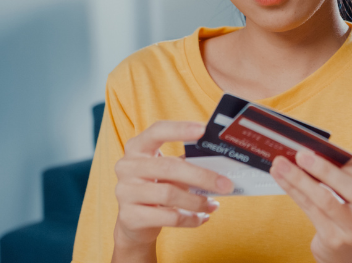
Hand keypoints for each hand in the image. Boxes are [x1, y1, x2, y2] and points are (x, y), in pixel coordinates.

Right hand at [112, 121, 234, 259]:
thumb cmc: (156, 187)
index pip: (158, 131)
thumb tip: (220, 160)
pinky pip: (168, 217)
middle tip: (225, 184)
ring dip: (197, 201)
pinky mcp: (130, 217)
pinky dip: (190, 218)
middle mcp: (127, 166)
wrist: (133, 222)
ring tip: (212, 204)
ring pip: (169, 194)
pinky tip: (201, 218)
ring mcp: (125, 191)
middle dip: (202, 176)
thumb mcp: (166, 171)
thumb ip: (186, 162)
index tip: (203, 129)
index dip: (180, 129)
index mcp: (137, 147)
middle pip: (169, 167)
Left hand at [270, 152, 351, 262]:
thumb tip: (313, 149)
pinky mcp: (335, 240)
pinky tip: (281, 178)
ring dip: (300, 179)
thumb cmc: (351, 211)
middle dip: (324, 169)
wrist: (346, 251)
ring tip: (281, 164)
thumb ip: (344, 174)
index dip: (344, 158)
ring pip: (326, 200)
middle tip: (301, 154)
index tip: (322, 146)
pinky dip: (294, 190)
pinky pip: (310, 210)